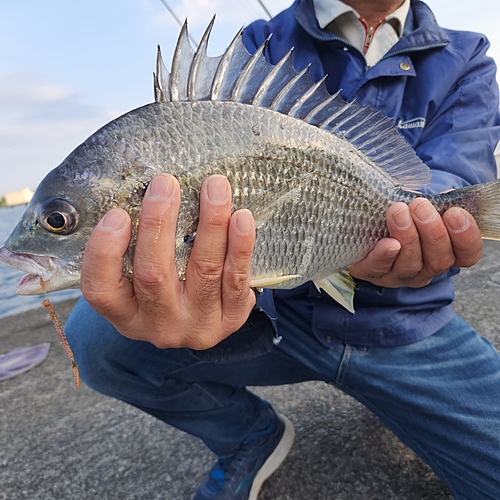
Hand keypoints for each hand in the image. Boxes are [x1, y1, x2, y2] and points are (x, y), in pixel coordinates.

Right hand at [81, 174, 255, 349]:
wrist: (203, 326)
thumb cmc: (164, 288)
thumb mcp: (137, 280)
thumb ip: (133, 246)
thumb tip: (145, 190)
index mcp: (126, 315)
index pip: (102, 291)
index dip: (105, 253)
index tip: (117, 214)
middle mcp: (160, 324)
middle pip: (153, 274)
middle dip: (158, 223)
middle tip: (166, 183)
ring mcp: (198, 324)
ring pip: (204, 270)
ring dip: (210, 223)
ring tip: (214, 187)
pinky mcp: (232, 318)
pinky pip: (237, 280)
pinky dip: (240, 246)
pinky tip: (241, 217)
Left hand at [349, 198, 481, 287]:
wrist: (365, 229)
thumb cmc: (402, 216)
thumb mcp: (421, 210)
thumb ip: (436, 205)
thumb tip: (447, 195)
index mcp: (445, 253)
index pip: (467, 255)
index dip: (466, 237)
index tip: (455, 213)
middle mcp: (425, 269)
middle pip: (439, 260)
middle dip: (432, 231)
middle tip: (420, 206)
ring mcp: (399, 275)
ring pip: (411, 264)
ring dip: (407, 236)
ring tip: (399, 211)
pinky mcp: (373, 273)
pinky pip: (379, 268)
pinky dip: (384, 255)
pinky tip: (387, 243)